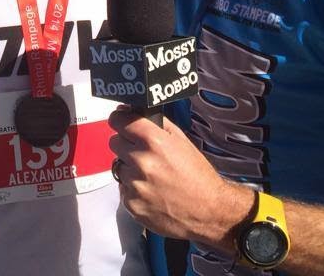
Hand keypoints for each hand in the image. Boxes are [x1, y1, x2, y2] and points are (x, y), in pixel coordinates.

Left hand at [108, 107, 251, 249]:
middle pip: (114, 142)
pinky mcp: (131, 204)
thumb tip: (129, 111)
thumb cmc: (197, 175)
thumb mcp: (181, 140)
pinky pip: (123, 189)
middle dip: (126, 145)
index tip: (122, 123)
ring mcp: (134, 184)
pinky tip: (151, 192)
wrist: (209, 212)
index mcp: (153, 141)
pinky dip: (133, 190)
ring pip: (118, 167)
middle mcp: (140, 161)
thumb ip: (156, 123)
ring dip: (130, 169)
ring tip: (151, 176)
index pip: (118, 121)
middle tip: (142, 153)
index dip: (120, 121)